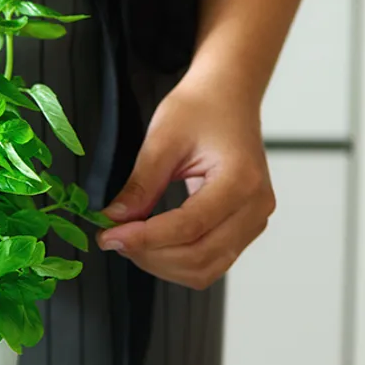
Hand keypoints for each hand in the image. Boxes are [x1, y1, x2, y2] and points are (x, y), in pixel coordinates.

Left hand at [96, 82, 274, 288]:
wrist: (228, 96)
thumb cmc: (201, 107)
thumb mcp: (162, 139)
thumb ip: (140, 185)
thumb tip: (115, 220)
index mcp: (241, 180)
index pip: (189, 227)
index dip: (144, 238)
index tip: (108, 236)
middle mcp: (255, 206)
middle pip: (199, 256)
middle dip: (150, 255)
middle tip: (113, 238)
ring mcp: (254, 220)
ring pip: (205, 268)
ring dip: (162, 264)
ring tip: (130, 240)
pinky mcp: (245, 228)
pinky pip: (211, 261)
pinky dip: (177, 261)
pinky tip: (152, 243)